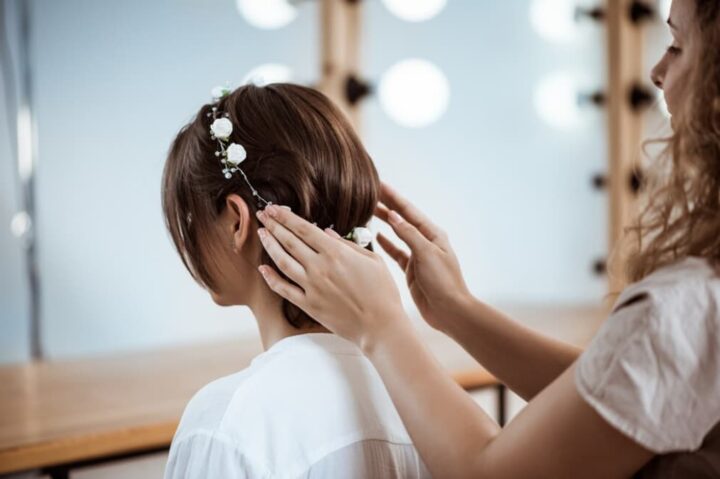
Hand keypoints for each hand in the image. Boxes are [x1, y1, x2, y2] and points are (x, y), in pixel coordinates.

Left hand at [255, 205, 409, 349]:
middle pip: (290, 241)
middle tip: (262, 214)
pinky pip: (284, 289)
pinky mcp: (309, 305)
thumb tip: (327, 232)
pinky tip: (262, 268)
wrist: (380, 325)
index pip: (304, 228)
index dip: (286, 217)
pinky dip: (271, 278)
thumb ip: (348, 244)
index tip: (274, 209)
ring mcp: (312, 286)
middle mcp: (320, 267)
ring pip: (282, 261)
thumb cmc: (383, 292)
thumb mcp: (373, 260)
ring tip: (261, 233)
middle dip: (274, 225)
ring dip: (269, 245)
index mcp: (336, 253)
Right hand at [374, 182, 471, 330]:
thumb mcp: (426, 254)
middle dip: (387, 205)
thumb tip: (393, 215)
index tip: (379, 184)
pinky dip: (386, 244)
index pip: (409, 211)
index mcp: (432, 234)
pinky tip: (376, 237)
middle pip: (402, 219)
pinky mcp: (411, 269)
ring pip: (398, 234)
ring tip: (368, 211)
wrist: (449, 311)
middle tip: (368, 193)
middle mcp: (425, 242)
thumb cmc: (443, 281)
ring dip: (385, 222)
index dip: (393, 197)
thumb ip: (408, 234)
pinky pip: (396, 252)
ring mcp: (418, 255)